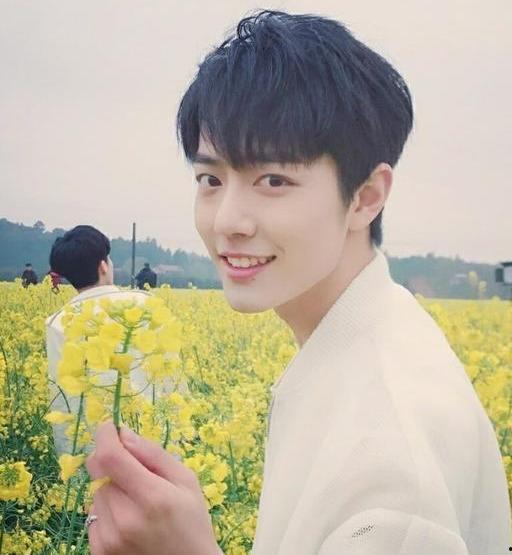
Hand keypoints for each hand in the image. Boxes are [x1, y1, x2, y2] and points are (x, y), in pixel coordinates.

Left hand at [85, 420, 220, 554]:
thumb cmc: (192, 521)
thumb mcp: (185, 480)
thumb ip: (153, 454)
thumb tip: (124, 433)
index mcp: (152, 497)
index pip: (111, 458)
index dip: (104, 436)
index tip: (108, 426)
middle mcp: (125, 519)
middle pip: (100, 473)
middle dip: (113, 463)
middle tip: (135, 472)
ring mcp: (109, 539)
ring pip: (96, 493)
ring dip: (111, 488)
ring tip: (137, 503)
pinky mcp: (99, 552)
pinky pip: (93, 515)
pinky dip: (107, 510)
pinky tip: (128, 520)